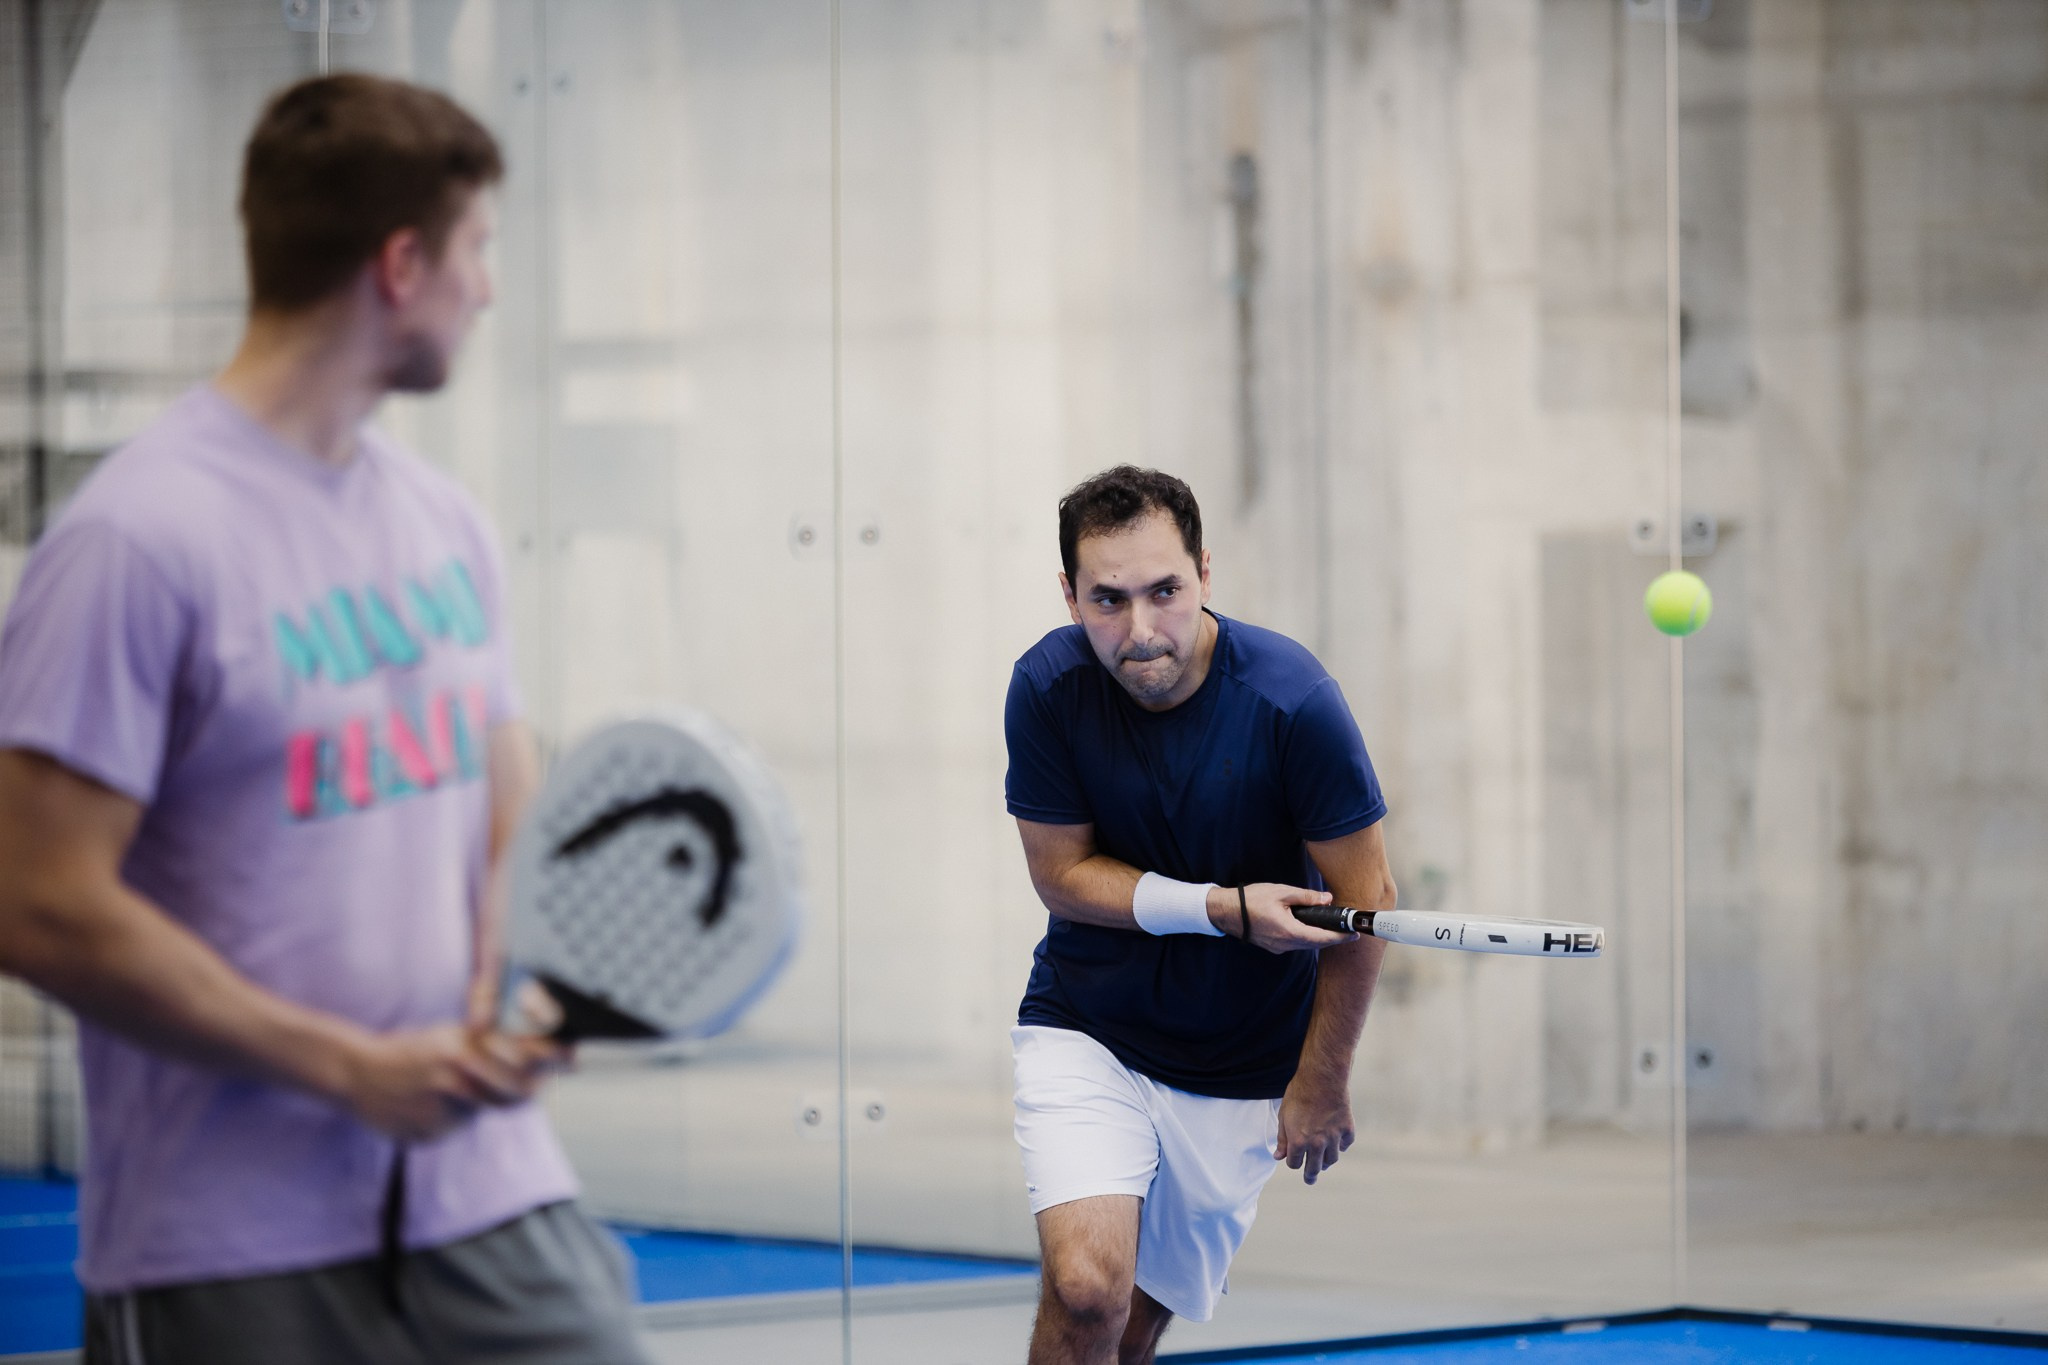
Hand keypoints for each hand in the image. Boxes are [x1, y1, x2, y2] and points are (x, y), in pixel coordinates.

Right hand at [340, 1024, 562, 1141]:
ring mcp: (443, 1111)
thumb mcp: (452, 1037)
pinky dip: (457, 1117)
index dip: (554, 1058)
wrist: (358, 1073)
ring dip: (488, 1099)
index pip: (524, 1056)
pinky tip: (433, 1103)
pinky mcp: (431, 1135)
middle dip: (531, 1086)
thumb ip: (492, 1044)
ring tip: (461, 1084)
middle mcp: (457, 1079)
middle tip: (537, 1079)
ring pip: (487, 1110)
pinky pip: (460, 1127)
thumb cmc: (413, 1051)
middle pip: (517, 1093)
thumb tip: (544, 1052)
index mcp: (465, 1048)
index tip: (575, 1057)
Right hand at [1220, 883, 1358, 953]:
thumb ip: (1306, 897)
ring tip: (1330, 928)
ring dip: (1318, 938)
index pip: (1322, 938)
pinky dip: (1305, 937)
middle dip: (1332, 938)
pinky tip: (1308, 927)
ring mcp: (1278, 947)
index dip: (1339, 937)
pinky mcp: (1272, 946)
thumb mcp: (1281, 892)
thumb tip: (1326, 899)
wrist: (1225, 911)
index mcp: (1290, 931)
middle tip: (1346, 930)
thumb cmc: (1250, 900)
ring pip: (1305, 945)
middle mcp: (1285, 944)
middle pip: (1315, 944)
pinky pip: (1294, 943)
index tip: (1354, 935)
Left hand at [1276, 1075, 1354, 1184]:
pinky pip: (1345, 1144)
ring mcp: (1334, 1137)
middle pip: (1314, 1168)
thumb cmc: (1299, 1094)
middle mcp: (1317, 1144)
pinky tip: (1337, 1144)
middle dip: (1310, 1175)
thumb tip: (1278, 1156)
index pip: (1294, 1164)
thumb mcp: (1284, 1116)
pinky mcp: (1347, 1129)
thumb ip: (1282, 1139)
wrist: (1322, 1078)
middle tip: (1310, 1179)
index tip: (1292, 1159)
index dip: (1292, 1162)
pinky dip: (1341, 1146)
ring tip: (1323, 1162)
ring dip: (1326, 1161)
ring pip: (1331, 1159)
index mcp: (1299, 1142)